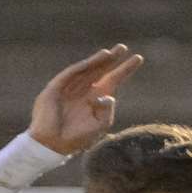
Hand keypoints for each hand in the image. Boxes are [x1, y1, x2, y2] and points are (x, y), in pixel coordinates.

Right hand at [28, 44, 144, 155]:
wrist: (53, 145)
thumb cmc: (77, 138)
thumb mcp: (99, 126)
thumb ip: (107, 111)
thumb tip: (110, 95)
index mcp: (96, 99)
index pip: (113, 80)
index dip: (125, 69)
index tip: (138, 58)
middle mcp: (84, 90)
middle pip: (100, 70)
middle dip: (111, 59)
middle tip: (123, 47)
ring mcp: (70, 87)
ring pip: (87, 69)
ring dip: (98, 61)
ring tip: (111, 53)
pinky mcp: (56, 87)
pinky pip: (71, 74)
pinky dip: (82, 67)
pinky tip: (93, 61)